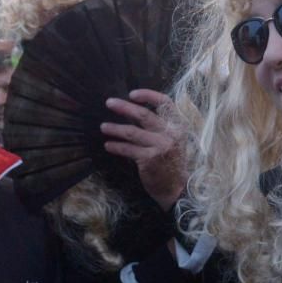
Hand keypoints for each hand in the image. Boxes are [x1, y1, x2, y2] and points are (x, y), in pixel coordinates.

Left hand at [101, 89, 185, 211]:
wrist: (176, 187)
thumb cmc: (170, 161)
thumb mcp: (172, 140)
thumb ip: (160, 126)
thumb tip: (133, 110)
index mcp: (178, 125)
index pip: (165, 103)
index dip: (148, 95)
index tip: (132, 94)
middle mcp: (171, 134)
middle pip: (144, 115)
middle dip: (124, 107)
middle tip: (109, 102)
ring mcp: (160, 146)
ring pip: (132, 132)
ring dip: (115, 128)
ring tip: (103, 127)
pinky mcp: (149, 159)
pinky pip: (128, 149)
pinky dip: (116, 146)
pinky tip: (108, 145)